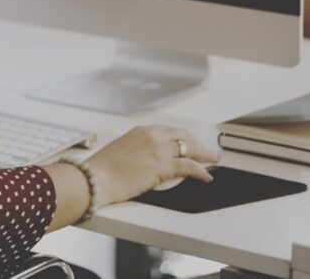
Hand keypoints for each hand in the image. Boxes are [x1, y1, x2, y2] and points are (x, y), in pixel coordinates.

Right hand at [85, 125, 218, 206]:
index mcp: (141, 131)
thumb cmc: (102, 169)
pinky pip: (190, 166)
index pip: (169, 131)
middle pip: (184, 136)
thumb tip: (145, 160)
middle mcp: (152, 136)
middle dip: (198, 144)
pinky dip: (202, 171)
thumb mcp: (120, 150)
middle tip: (207, 151)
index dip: (183, 138)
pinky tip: (207, 176)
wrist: (95, 178)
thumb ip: (136, 150)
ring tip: (213, 160)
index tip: (189, 142)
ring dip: (205, 155)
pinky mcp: (163, 166)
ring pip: (191, 149)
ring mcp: (159, 150)